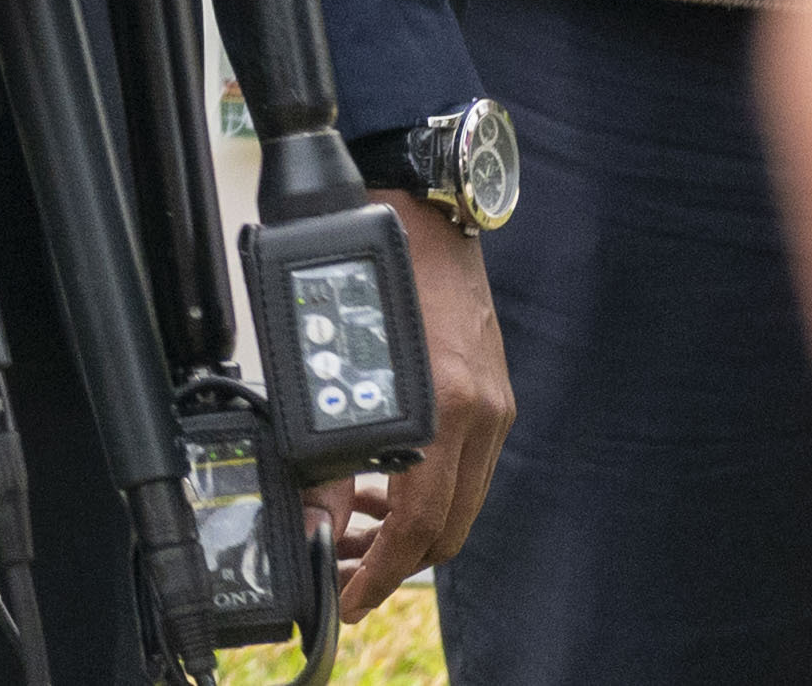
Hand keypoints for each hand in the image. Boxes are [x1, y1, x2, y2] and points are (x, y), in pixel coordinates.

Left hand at [313, 199, 511, 615]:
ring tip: (354, 531)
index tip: (345, 600)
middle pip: (447, 528)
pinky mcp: (492, 393)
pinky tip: (385, 484)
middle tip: (344, 573)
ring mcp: (494, 405)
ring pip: (459, 502)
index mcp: (445, 410)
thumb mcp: (330, 365)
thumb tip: (318, 524)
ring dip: (410, 527)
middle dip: (395, 561)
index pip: (420, 528)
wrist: (421, 210)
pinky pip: (464, 466)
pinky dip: (427, 487)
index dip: (378, 574)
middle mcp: (481, 414)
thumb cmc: (373, 272)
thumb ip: (329, 455)